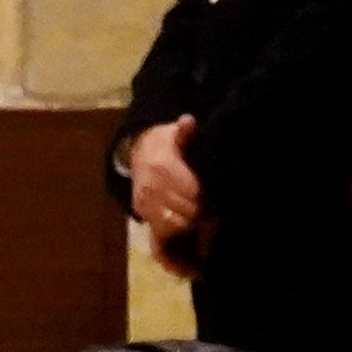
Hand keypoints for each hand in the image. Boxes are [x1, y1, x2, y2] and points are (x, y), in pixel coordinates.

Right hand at [122, 118, 206, 248]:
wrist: (139, 152)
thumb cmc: (166, 143)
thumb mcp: (175, 133)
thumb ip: (184, 131)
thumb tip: (188, 121)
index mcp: (162, 167)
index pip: (192, 193)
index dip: (206, 196)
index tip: (212, 194)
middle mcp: (151, 187)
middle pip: (187, 210)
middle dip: (201, 211)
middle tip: (209, 206)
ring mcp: (145, 201)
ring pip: (176, 223)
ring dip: (190, 221)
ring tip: (198, 213)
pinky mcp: (141, 211)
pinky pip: (162, 230)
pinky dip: (176, 229)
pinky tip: (184, 219)